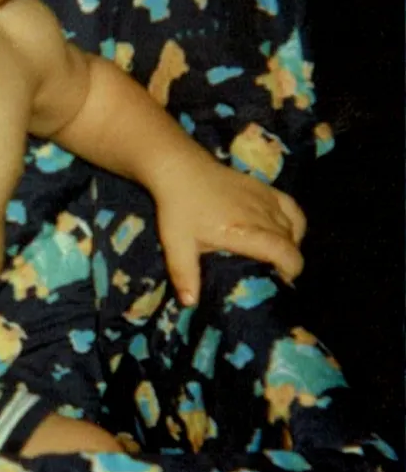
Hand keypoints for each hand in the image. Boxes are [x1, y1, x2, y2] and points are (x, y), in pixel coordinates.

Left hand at [153, 155, 305, 305]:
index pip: (284, 252)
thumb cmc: (178, 207)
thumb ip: (185, 274)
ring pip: (294, 225)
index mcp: (243, 232)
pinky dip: (294, 221)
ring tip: (275, 253)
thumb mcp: (177, 243)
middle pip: (291, 242)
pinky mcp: (262, 187)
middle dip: (289, 260)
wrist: (178, 168)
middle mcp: (260, 215)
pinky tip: (284, 229)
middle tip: (272, 271)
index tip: (281, 279)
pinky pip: (290, 206)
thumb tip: (190, 303)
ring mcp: (264, 199)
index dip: (291, 269)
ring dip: (291, 242)